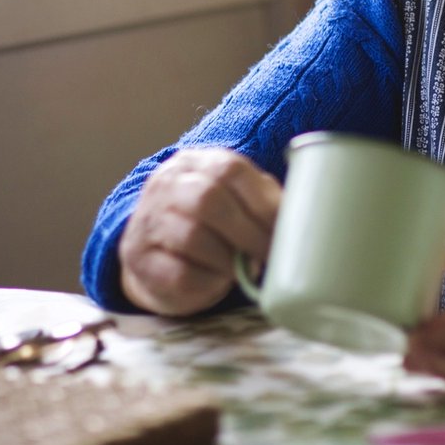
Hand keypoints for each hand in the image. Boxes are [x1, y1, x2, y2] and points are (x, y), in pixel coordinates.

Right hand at [118, 148, 280, 316]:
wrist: (157, 253)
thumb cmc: (211, 225)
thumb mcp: (234, 200)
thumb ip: (263, 201)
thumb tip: (304, 220)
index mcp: (197, 162)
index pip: (230, 170)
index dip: (263, 203)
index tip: (287, 230)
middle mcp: (167, 185)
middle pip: (208, 201)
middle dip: (248, 233)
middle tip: (270, 256)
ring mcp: (149, 221)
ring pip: (192, 237)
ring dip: (228, 259)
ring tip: (245, 270)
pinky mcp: (139, 259)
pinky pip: (179, 272)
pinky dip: (208, 281)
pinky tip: (219, 281)